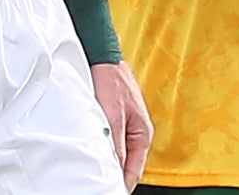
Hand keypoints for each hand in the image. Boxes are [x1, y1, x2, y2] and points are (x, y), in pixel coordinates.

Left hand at [91, 61, 152, 187]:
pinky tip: (96, 156)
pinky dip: (107, 151)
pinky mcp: (119, 122)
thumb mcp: (113, 117)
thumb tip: (116, 169)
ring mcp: (129, 127)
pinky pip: (115, 144)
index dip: (122, 185)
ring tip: (96, 175)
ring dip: (110, 163)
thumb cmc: (111, 82)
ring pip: (121, 155)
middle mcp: (139, 132)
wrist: (105, 58)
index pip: (134, 171)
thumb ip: (116, 144)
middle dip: (115, 176)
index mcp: (143, 133)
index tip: (110, 193)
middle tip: (98, 186)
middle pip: (129, 165)